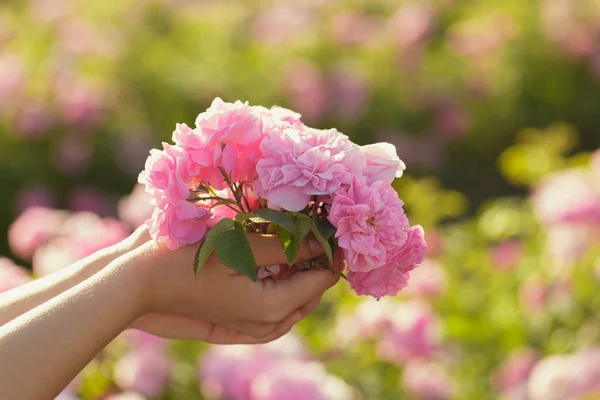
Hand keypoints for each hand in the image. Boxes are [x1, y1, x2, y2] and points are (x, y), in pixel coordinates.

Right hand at [126, 234, 338, 343]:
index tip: (332, 223)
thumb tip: (322, 242)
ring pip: (295, 299)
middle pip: (311, 291)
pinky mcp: (240, 322)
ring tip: (299, 239)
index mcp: (272, 308)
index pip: (322, 279)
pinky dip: (284, 283)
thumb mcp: (239, 247)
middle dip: (318, 260)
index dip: (333, 251)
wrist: (139, 284)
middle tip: (317, 227)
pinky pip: (276, 306)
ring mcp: (253, 326)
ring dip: (301, 270)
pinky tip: (277, 260)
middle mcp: (267, 323)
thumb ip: (284, 245)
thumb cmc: (187, 262)